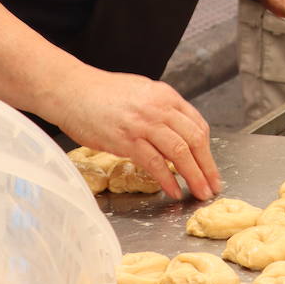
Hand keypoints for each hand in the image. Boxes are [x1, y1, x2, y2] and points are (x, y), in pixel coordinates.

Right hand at [56, 68, 220, 201]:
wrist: (71, 90)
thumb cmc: (101, 93)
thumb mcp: (141, 92)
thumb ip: (161, 109)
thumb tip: (176, 131)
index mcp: (166, 95)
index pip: (197, 125)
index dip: (208, 150)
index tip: (211, 167)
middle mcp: (159, 108)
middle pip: (195, 139)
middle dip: (208, 166)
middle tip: (213, 186)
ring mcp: (144, 123)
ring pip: (180, 152)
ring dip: (194, 175)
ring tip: (200, 192)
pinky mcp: (127, 140)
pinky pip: (155, 163)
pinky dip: (168, 179)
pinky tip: (174, 190)